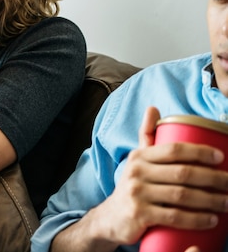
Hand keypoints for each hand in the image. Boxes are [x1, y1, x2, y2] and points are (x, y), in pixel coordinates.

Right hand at [91, 107, 227, 245]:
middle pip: (182, 173)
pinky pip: (174, 216)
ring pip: (182, 195)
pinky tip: (212, 220)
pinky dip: (196, 219)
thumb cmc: (133, 186)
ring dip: (211, 200)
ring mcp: (137, 193)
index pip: (173, 149)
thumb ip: (146, 136)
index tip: (221, 157)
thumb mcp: (137, 160)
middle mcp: (136, 172)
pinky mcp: (139, 214)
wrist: (112, 218)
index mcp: (140, 156)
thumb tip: (153, 108)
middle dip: (213, 179)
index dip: (199, 151)